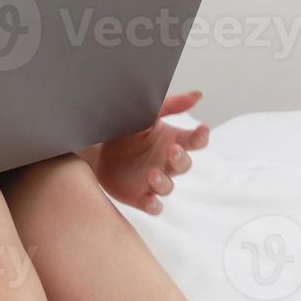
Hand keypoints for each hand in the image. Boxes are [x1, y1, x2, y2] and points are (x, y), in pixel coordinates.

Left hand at [93, 89, 210, 214]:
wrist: (98, 145)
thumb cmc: (129, 127)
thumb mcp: (148, 112)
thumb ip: (172, 104)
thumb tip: (198, 95)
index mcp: (173, 140)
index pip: (194, 140)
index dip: (200, 136)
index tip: (202, 129)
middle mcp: (166, 162)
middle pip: (183, 164)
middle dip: (181, 159)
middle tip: (172, 150)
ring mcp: (154, 180)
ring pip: (168, 187)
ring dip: (163, 182)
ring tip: (152, 173)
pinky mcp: (141, 196)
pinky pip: (153, 206)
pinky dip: (154, 206)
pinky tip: (150, 201)